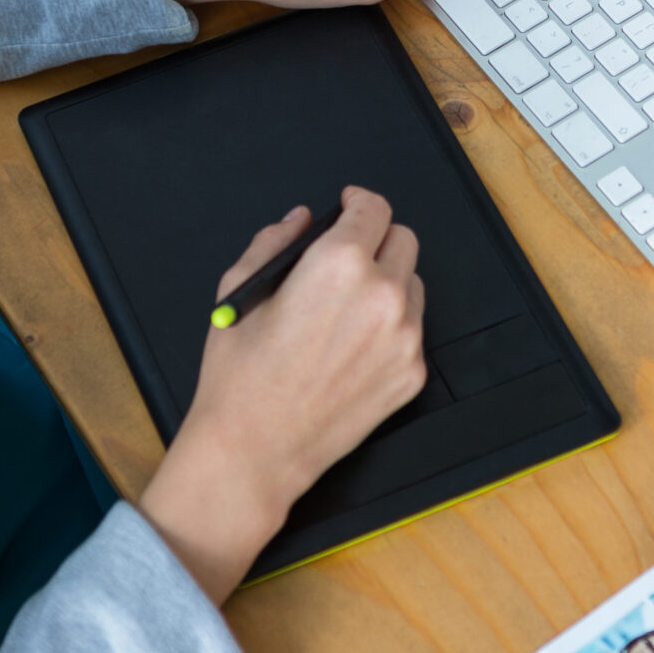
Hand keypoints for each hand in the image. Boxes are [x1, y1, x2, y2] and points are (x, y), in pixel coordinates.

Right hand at [136, 189, 429, 601]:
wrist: (255, 450)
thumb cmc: (240, 376)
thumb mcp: (241, 292)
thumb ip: (274, 243)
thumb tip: (300, 220)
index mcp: (339, 264)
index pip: (374, 209)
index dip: (359, 202)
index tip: (350, 207)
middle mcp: (382, 296)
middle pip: (403, 240)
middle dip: (375, 240)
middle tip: (346, 257)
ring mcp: (404, 338)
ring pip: (413, 284)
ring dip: (387, 282)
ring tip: (345, 308)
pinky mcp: (412, 374)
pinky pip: (412, 330)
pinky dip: (391, 327)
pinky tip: (351, 346)